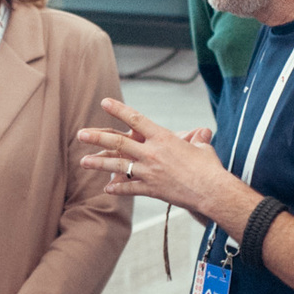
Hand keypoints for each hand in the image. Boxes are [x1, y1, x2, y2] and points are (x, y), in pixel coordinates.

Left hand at [77, 97, 250, 222]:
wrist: (211, 191)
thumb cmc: (210, 167)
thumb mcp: (202, 147)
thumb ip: (196, 139)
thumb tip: (202, 134)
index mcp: (163, 137)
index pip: (136, 119)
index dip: (119, 109)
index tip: (105, 102)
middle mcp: (152, 153)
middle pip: (119, 143)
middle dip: (97, 138)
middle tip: (81, 134)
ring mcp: (149, 172)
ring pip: (118, 166)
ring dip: (99, 163)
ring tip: (83, 162)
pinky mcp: (151, 189)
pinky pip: (129, 188)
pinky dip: (118, 188)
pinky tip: (107, 189)